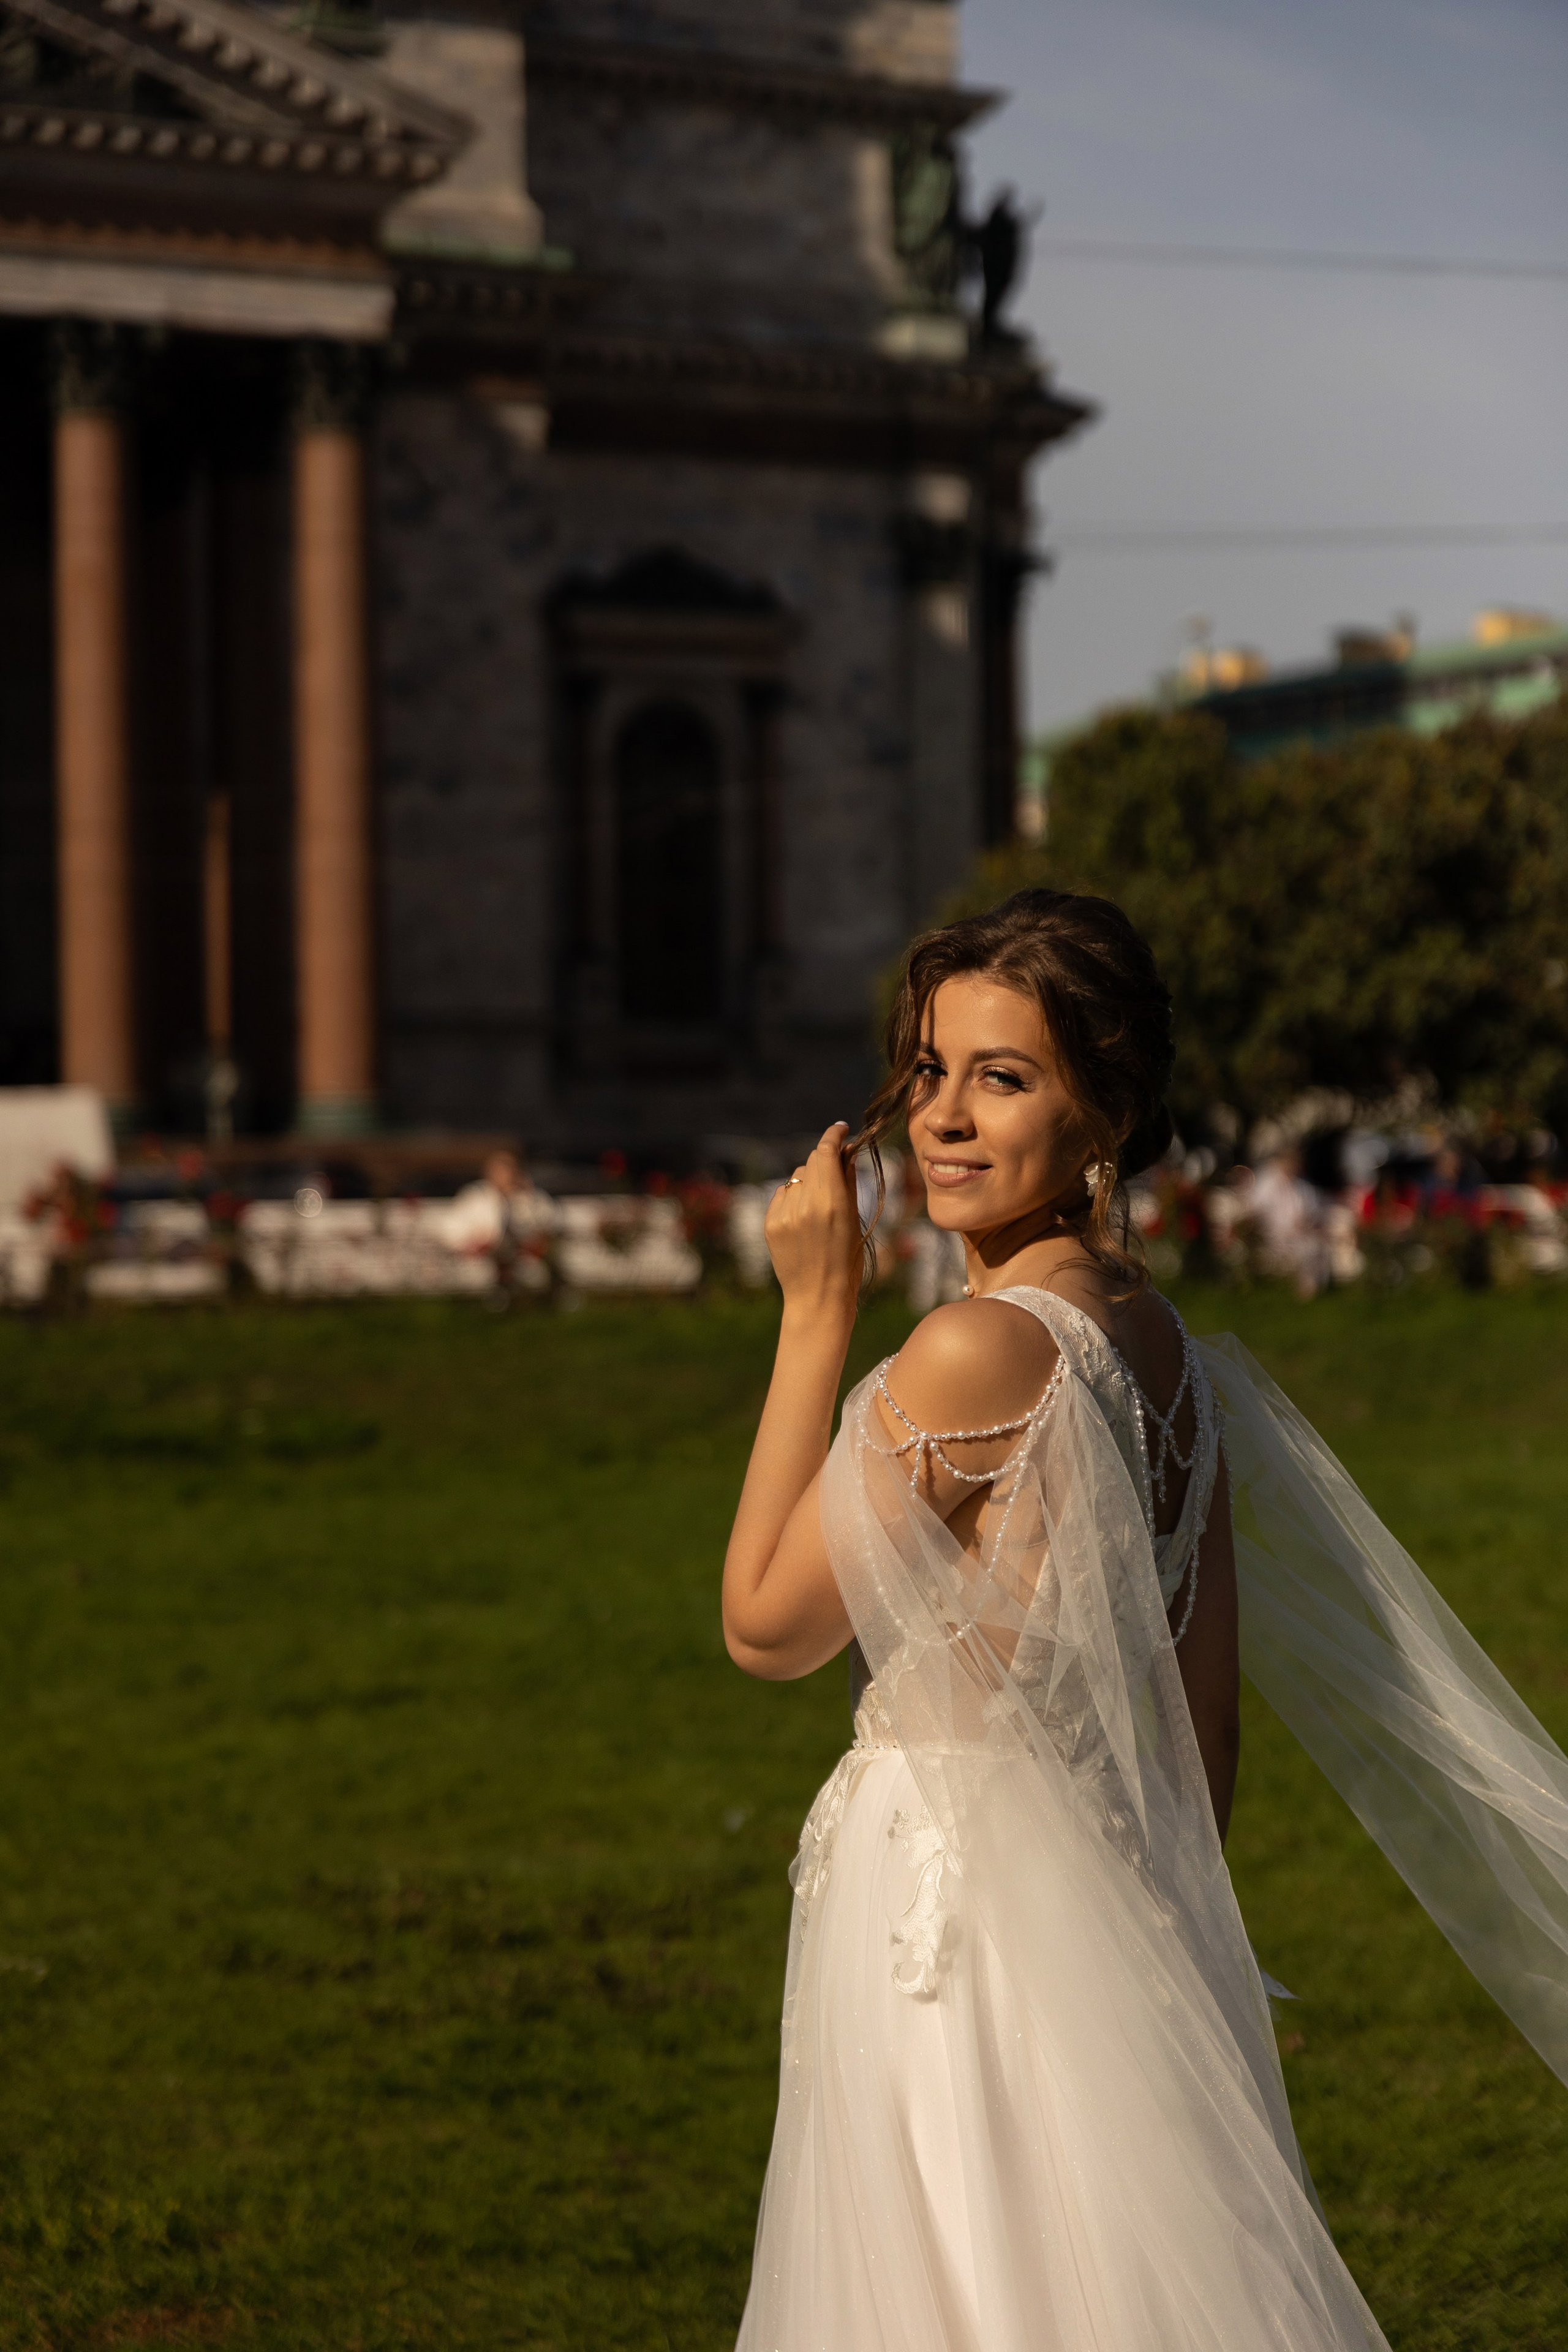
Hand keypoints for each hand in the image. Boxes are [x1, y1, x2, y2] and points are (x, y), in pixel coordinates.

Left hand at [764, 1122, 861, 1323]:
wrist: (818, 1297)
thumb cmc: (846, 1261)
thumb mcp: (855, 1220)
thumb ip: (848, 1181)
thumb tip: (847, 1150)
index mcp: (833, 1203)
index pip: (826, 1151)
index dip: (833, 1134)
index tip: (840, 1129)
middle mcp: (807, 1205)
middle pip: (812, 1160)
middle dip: (824, 1160)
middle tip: (835, 1171)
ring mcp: (785, 1214)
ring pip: (797, 1177)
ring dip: (809, 1181)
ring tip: (819, 1207)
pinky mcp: (770, 1224)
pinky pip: (782, 1195)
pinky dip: (792, 1198)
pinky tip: (802, 1219)